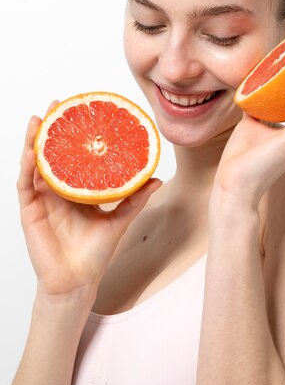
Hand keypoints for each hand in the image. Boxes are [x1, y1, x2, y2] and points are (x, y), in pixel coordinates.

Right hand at [17, 103, 161, 299]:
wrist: (79, 280)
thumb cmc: (96, 253)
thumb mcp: (119, 219)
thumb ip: (135, 198)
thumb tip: (158, 178)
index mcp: (77, 189)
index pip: (73, 155)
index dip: (74, 134)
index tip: (82, 111)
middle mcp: (58, 190)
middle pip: (52, 152)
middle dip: (52, 128)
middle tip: (58, 104)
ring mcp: (42, 199)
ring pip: (35, 163)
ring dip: (34, 140)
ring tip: (39, 119)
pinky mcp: (30, 210)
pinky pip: (26, 184)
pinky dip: (28, 166)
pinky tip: (31, 152)